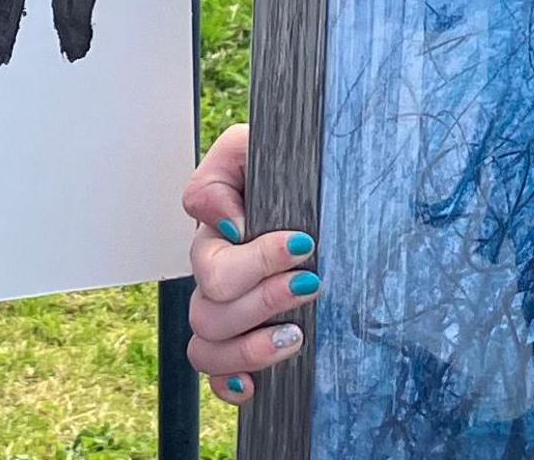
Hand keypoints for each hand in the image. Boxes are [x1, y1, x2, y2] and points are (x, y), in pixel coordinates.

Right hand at [180, 124, 316, 405]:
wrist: (326, 192)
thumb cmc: (290, 171)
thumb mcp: (253, 149)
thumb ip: (220, 177)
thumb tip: (227, 227)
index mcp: (216, 237)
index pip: (211, 263)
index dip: (256, 259)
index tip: (303, 243)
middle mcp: (216, 279)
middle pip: (209, 309)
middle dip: (264, 300)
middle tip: (311, 282)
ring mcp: (228, 315)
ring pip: (206, 348)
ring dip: (250, 347)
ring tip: (296, 336)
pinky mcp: (246, 345)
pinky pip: (217, 379)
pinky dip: (231, 384)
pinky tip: (257, 384)